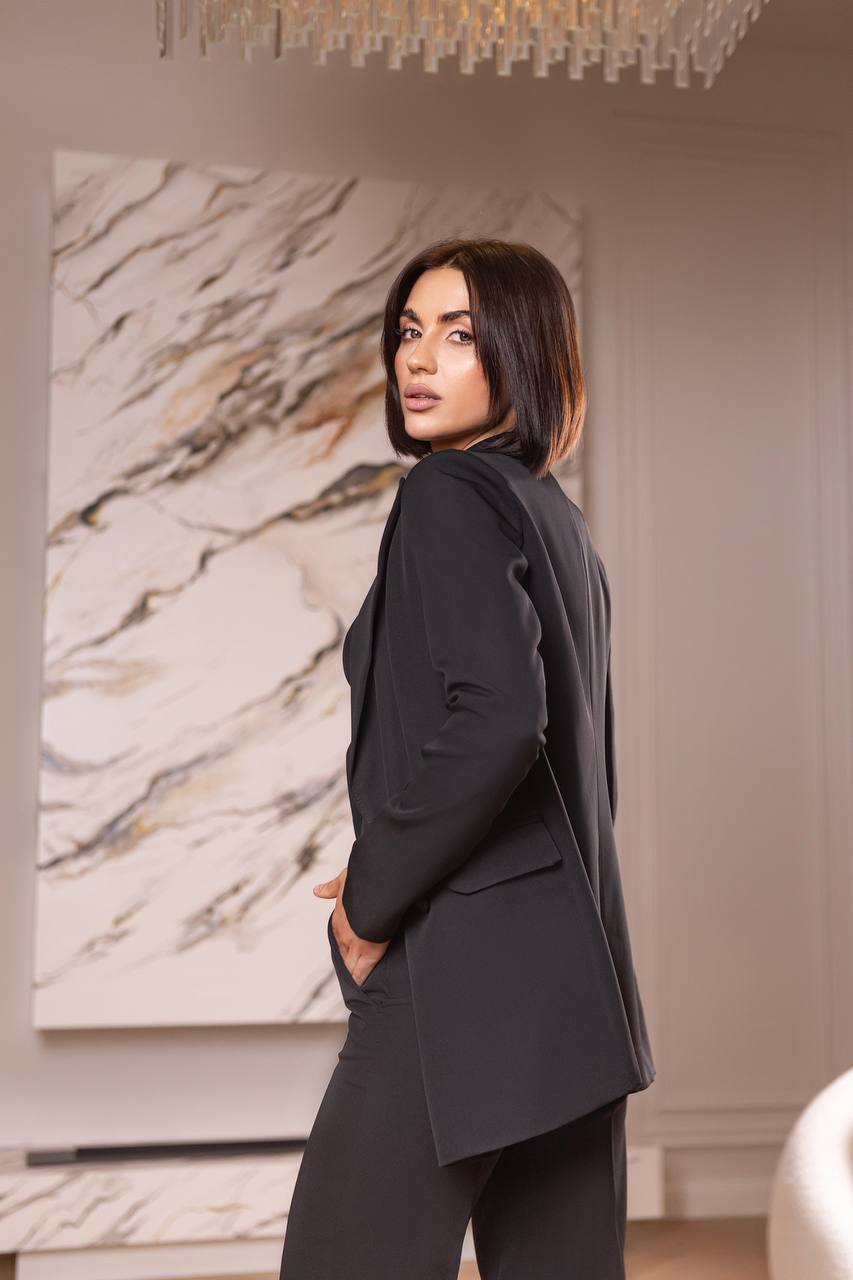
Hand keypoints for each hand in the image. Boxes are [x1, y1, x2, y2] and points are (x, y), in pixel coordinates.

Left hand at [313, 867, 390, 985]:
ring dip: (353, 974)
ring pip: (350, 966)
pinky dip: (361, 979)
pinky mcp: (368, 952)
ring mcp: (354, 945)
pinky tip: (361, 987)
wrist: (375, 889)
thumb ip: (331, 888)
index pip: (339, 941)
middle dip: (347, 964)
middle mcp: (343, 935)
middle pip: (343, 956)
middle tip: (352, 974)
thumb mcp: (343, 881)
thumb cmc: (362, 883)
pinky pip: (362, 971)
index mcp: (338, 921)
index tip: (348, 955)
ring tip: (356, 986)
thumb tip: (317, 891)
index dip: (344, 948)